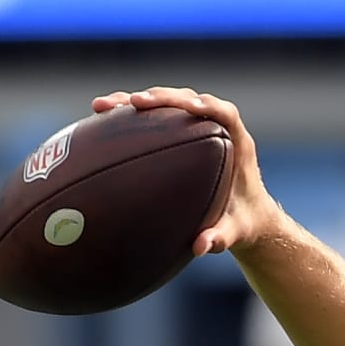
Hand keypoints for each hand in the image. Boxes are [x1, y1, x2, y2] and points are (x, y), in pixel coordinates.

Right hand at [91, 85, 278, 256]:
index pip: (225, 113)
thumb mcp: (235, 232)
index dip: (208, 106)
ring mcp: (195, 127)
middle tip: (135, 103)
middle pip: (188, 100)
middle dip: (161, 98)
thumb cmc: (243, 222)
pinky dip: (128, 116)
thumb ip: (222, 238)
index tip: (189, 107)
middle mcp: (216, 128)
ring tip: (102, 107)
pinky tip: (99, 118)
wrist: (245, 217)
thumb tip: (201, 247)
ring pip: (166, 104)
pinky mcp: (178, 132)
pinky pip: (153, 118)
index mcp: (238, 143)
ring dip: (134, 102)